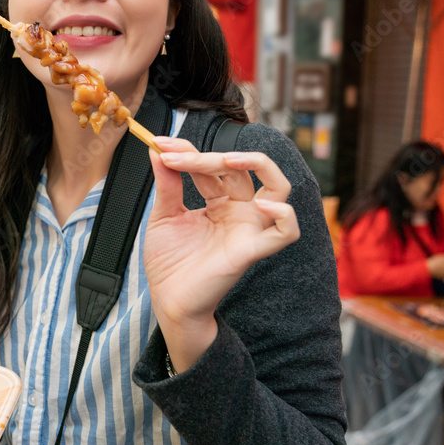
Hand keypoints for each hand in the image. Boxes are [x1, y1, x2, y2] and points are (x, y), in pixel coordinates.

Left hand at [144, 137, 299, 370]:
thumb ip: (167, 183)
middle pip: (238, 169)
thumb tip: (157, 149)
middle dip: (205, 156)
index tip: (158, 144)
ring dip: (258, 165)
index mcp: (220, 201)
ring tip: (227, 158)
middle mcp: (240, 210)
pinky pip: (286, 231)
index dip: (188, 150)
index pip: (213, 165)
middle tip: (172, 155)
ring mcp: (250, 228)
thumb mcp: (163, 216)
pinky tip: (261, 203)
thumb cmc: (169, 262)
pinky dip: (283, 213)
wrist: (168, 301)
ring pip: (279, 186)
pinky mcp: (253, 250)